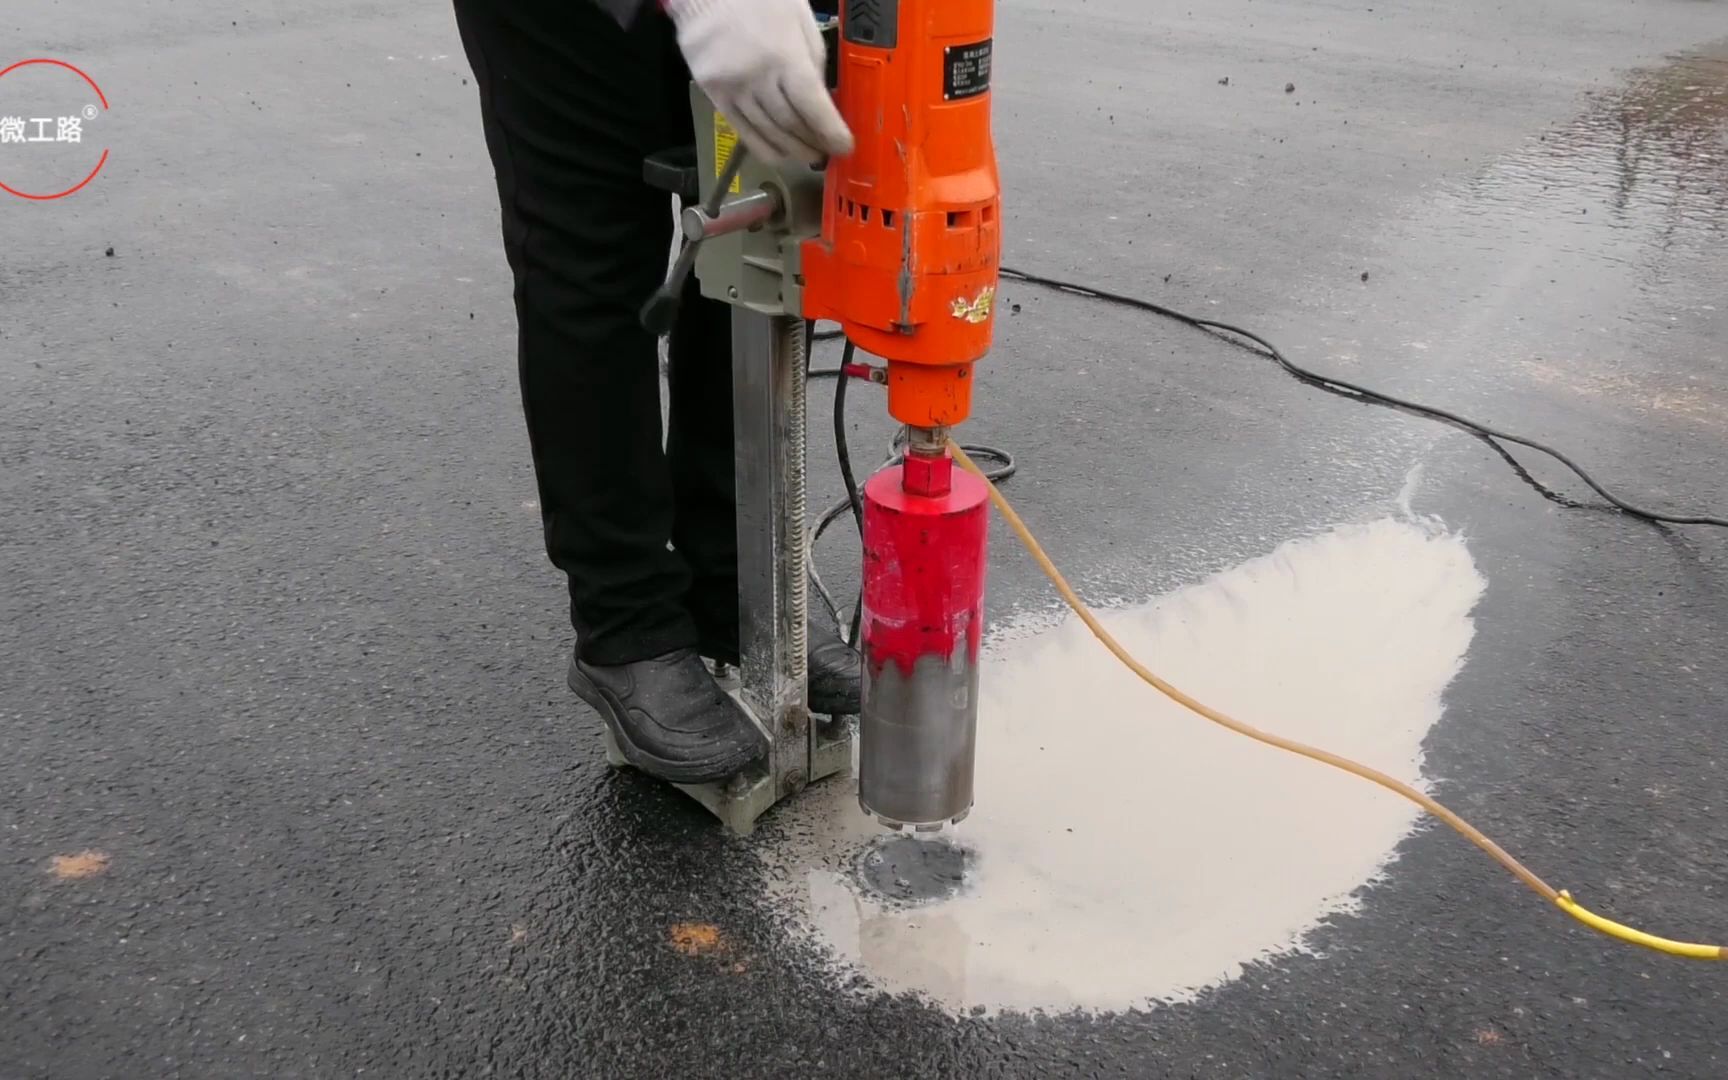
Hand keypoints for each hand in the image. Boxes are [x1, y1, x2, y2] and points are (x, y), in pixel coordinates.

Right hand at [665, 0, 853, 165]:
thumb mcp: (799, 18)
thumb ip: (813, 58)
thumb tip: (822, 97)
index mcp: (786, 56)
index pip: (813, 106)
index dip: (831, 132)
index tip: (844, 147)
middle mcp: (760, 78)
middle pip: (792, 123)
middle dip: (813, 142)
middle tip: (826, 152)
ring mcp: (734, 89)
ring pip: (769, 132)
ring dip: (792, 149)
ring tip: (807, 156)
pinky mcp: (715, 95)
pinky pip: (743, 130)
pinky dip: (764, 147)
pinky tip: (779, 155)